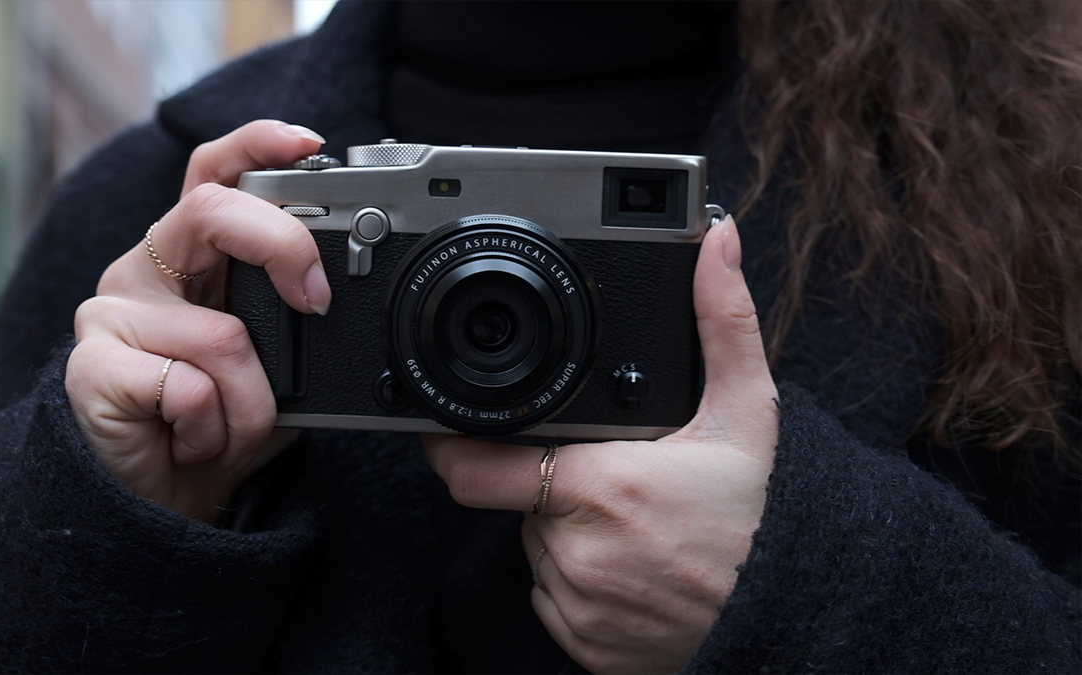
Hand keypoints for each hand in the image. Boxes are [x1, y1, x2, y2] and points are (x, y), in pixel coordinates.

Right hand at [65, 120, 328, 521]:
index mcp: (189, 258)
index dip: (255, 145)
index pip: (212, 174)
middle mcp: (144, 271)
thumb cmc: (218, 424)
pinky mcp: (91, 367)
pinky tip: (187, 441)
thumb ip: (291, 319)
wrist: (165, 502)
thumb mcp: (274, 364)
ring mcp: (109, 314)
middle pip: (210, 211)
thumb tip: (334, 296)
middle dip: (282, 246)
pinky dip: (214, 430)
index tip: (309, 143)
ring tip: (227, 429)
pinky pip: (192, 390)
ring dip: (252, 405)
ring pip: (224, 336)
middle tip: (317, 302)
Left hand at [423, 217, 777, 672]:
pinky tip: (628, 562)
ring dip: (562, 527)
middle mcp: (576, 550)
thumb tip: (716, 242)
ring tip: (628, 521)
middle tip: (605, 475)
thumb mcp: (749, 414)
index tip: (459, 429)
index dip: (460, 444)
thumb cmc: (764, 519)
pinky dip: (577, 576)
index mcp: (600, 486)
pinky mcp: (581, 643)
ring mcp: (576, 603)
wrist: (790, 618)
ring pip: (534, 548)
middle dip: (543, 477)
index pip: (474, 467)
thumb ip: (722, 321)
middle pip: (514, 499)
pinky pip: (554, 598)